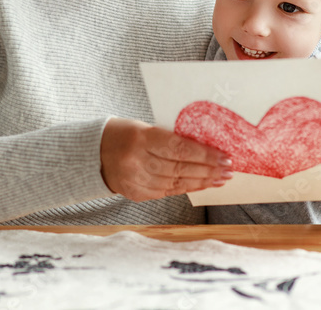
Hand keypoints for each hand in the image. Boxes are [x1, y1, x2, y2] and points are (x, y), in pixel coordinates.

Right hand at [100, 118, 232, 201]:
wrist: (92, 153)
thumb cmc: (123, 133)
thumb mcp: (144, 127)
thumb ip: (170, 137)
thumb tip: (205, 147)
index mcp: (140, 138)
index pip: (179, 148)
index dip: (204, 155)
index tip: (224, 156)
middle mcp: (137, 161)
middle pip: (180, 168)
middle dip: (208, 170)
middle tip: (228, 169)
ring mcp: (135, 181)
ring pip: (176, 183)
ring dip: (202, 181)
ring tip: (221, 178)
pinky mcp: (136, 194)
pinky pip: (167, 192)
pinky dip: (187, 188)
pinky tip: (202, 184)